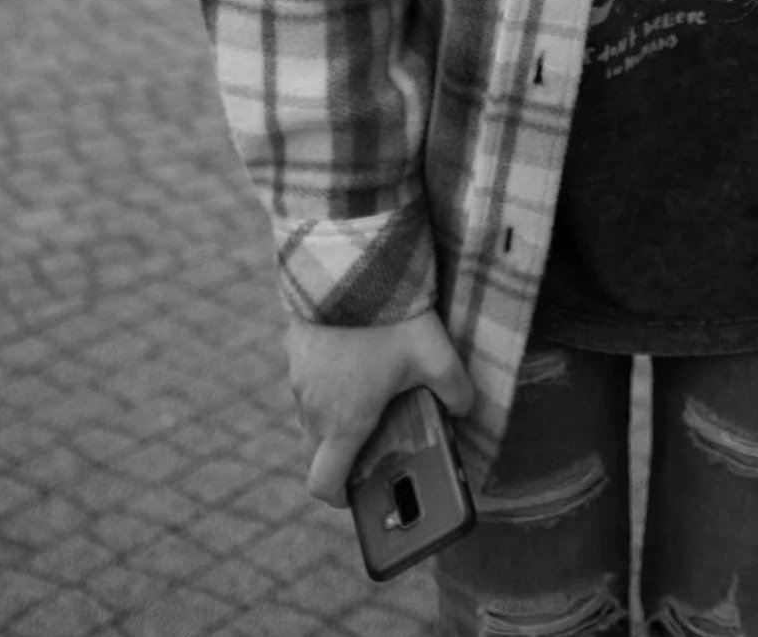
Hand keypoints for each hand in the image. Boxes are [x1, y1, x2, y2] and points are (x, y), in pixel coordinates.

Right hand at [287, 312, 474, 506]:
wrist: (348, 261)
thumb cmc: (391, 317)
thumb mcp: (436, 355)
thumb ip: (456, 391)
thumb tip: (465, 409)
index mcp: (344, 422)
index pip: (323, 484)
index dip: (339, 496)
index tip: (356, 490)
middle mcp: (313, 407)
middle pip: (316, 452)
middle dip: (339, 454)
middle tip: (370, 437)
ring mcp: (297, 376)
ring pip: (309, 413)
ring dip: (331, 413)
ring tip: (367, 387)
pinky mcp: (293, 347)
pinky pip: (305, 377)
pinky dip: (323, 378)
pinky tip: (352, 351)